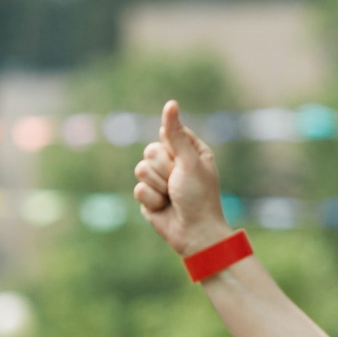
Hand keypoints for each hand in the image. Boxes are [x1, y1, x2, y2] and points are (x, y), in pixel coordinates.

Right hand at [133, 100, 232, 258]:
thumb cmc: (199, 196)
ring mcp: (160, 180)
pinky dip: (152, 200)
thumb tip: (170, 103)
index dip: (172, 148)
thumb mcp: (188, 161)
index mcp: (190, 150)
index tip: (184, 162)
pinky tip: (164, 208)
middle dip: (163, 169)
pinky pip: (138, 189)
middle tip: (178, 182)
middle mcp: (175, 163)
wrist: (194, 233)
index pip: (168, 134)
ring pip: (141, 169)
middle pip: (150, 150)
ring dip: (157, 185)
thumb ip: (175, 134)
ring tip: (171, 196)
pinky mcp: (149, 197)